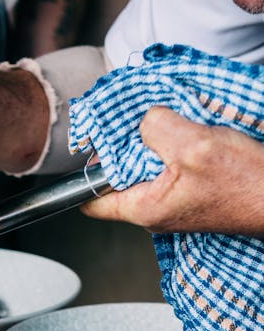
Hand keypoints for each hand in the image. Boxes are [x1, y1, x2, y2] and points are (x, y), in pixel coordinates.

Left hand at [82, 107, 263, 235]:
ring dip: (152, 143)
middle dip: (123, 147)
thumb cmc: (244, 182)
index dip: (86, 171)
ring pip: (146, 168)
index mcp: (144, 207)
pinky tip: (187, 131)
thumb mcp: (193, 145)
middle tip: (136, 120)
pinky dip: (173, 146)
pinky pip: (170, 166)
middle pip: (118, 178)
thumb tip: (145, 120)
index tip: (94, 144)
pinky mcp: (192, 191)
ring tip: (166, 122)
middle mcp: (154, 210)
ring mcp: (173, 202)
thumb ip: (157, 128)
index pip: (90, 201)